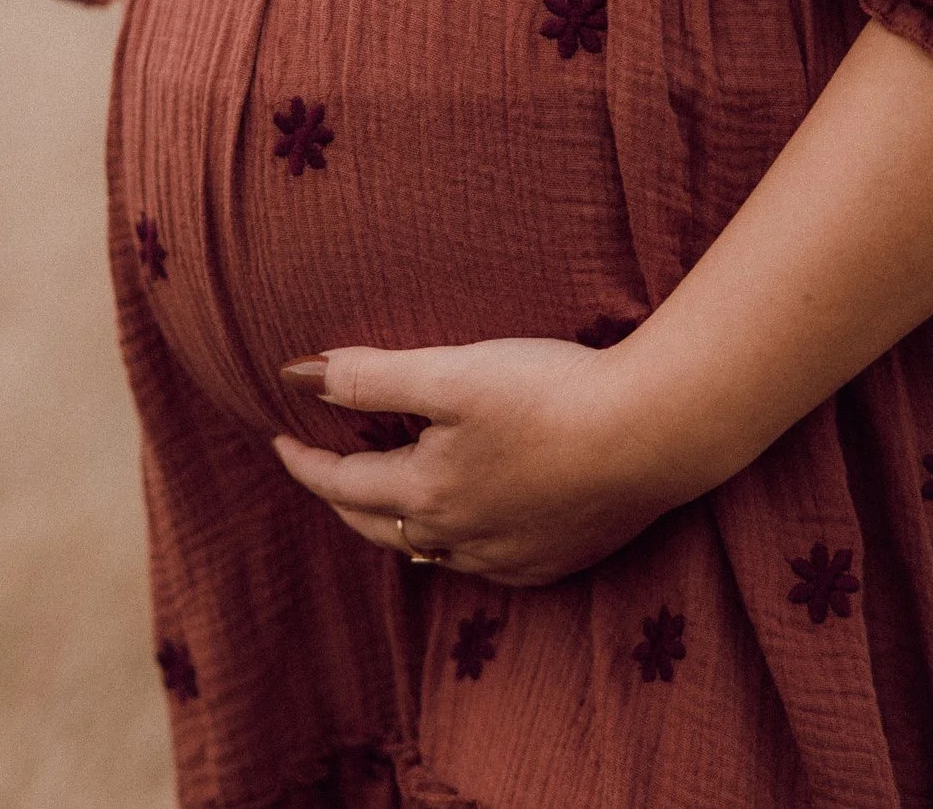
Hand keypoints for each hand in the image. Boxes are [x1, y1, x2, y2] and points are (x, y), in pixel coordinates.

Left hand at [269, 338, 721, 587]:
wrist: (655, 433)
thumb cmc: (549, 393)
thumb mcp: (449, 371)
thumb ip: (369, 377)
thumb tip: (294, 376)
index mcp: (425, 493)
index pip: (340, 485)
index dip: (302, 461)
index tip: (277, 438)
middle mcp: (460, 540)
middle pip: (377, 526)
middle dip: (341, 499)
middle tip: (322, 471)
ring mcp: (510, 557)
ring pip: (431, 550)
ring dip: (398, 523)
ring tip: (387, 496)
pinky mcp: (556, 560)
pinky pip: (483, 561)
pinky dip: (456, 541)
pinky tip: (466, 523)